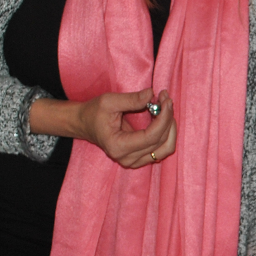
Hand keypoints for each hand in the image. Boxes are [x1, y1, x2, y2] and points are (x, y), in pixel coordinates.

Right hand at [31, 88, 175, 168]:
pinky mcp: (139, 159)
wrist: (85, 124)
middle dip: (168, 119)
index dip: (164, 118)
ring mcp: (134, 162)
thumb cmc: (94, 112)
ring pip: (165, 149)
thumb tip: (152, 94)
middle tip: (166, 99)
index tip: (166, 100)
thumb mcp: (109, 101)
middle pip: (161, 142)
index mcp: (118, 146)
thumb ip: (132, 99)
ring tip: (166, 108)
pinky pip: (161, 149)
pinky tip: (163, 118)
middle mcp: (127, 158)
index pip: (151, 136)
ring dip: (170, 128)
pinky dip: (166, 133)